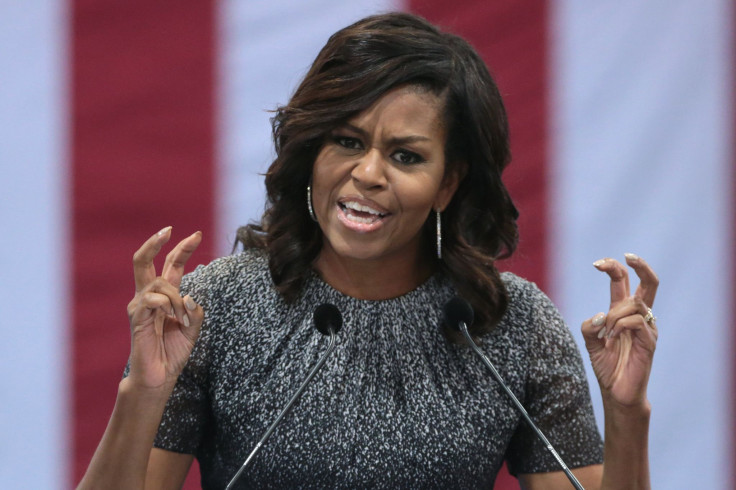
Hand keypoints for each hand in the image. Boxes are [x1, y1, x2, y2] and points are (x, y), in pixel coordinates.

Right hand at [125, 227, 203, 390]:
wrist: (159, 376)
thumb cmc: (173, 352)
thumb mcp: (193, 329)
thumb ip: (195, 311)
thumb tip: (189, 296)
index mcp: (164, 295)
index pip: (171, 265)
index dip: (183, 248)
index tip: (197, 234)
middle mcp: (149, 296)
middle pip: (144, 260)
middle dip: (155, 242)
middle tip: (169, 230)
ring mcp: (140, 305)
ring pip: (159, 282)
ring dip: (176, 298)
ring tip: (183, 320)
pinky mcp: (137, 317)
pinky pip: (152, 299)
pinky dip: (168, 305)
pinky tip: (175, 320)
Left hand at [581, 254, 658, 407]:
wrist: (617, 393)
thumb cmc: (607, 367)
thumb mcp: (591, 343)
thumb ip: (590, 327)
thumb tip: (599, 316)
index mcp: (622, 313)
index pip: (623, 282)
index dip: (613, 268)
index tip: (596, 263)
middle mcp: (637, 317)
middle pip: (648, 283)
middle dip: (640, 265)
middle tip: (627, 255)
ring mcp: (646, 328)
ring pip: (635, 303)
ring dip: (614, 314)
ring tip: (606, 334)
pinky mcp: (650, 341)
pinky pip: (636, 322)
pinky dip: (619, 326)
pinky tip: (612, 339)